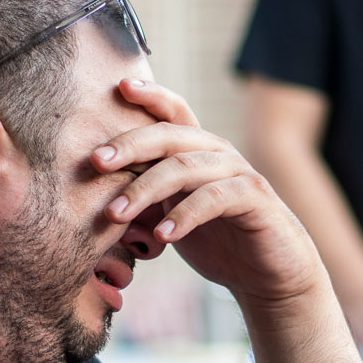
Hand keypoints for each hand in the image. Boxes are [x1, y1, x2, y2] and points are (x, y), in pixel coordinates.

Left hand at [93, 80, 325, 307]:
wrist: (268, 276)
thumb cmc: (217, 244)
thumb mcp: (170, 219)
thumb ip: (143, 203)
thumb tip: (94, 200)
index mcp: (197, 151)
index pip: (172, 113)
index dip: (149, 95)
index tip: (117, 86)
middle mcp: (218, 153)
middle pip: (170, 136)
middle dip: (130, 145)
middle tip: (96, 162)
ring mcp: (238, 172)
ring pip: (186, 167)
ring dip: (145, 189)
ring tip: (115, 214)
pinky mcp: (255, 198)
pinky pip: (213, 198)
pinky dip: (184, 216)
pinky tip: (162, 236)